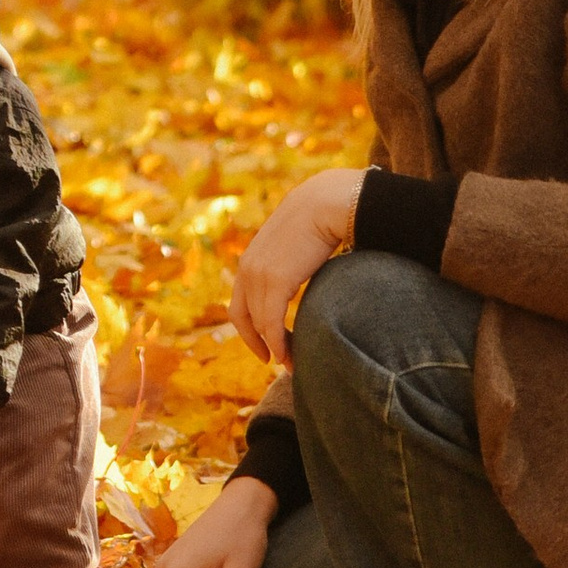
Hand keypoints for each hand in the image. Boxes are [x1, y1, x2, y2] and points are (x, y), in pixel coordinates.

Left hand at [228, 168, 364, 366]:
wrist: (327, 202)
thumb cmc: (319, 220)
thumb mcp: (295, 243)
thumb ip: (291, 260)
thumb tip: (303, 271)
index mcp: (250, 260)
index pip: (240, 303)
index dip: (250, 328)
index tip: (265, 345)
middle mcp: (247, 268)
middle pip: (243, 318)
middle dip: (256, 343)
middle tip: (274, 361)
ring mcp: (258, 275)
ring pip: (260, 325)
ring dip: (274, 348)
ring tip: (290, 364)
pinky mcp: (275, 283)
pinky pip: (272, 324)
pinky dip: (278, 345)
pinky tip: (288, 357)